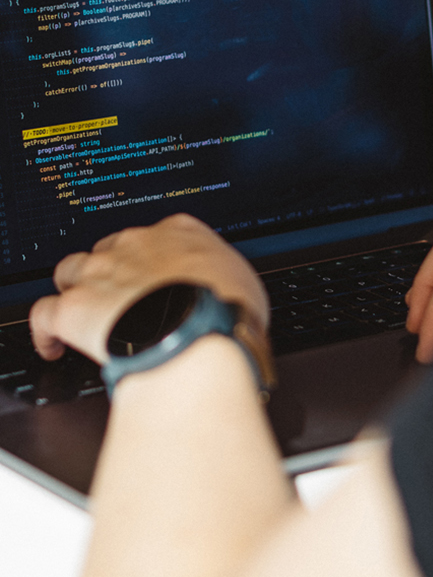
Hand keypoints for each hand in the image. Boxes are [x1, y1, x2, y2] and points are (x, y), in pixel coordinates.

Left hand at [30, 214, 267, 365]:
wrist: (199, 337)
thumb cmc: (226, 312)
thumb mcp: (244, 282)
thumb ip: (224, 277)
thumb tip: (229, 292)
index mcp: (179, 232)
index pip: (157, 234)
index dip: (155, 258)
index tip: (160, 275)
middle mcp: (136, 244)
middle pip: (110, 248)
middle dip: (113, 271)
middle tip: (128, 299)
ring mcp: (101, 272)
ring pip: (71, 269)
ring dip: (75, 288)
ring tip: (86, 312)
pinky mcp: (75, 308)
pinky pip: (44, 314)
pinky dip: (45, 330)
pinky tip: (53, 344)